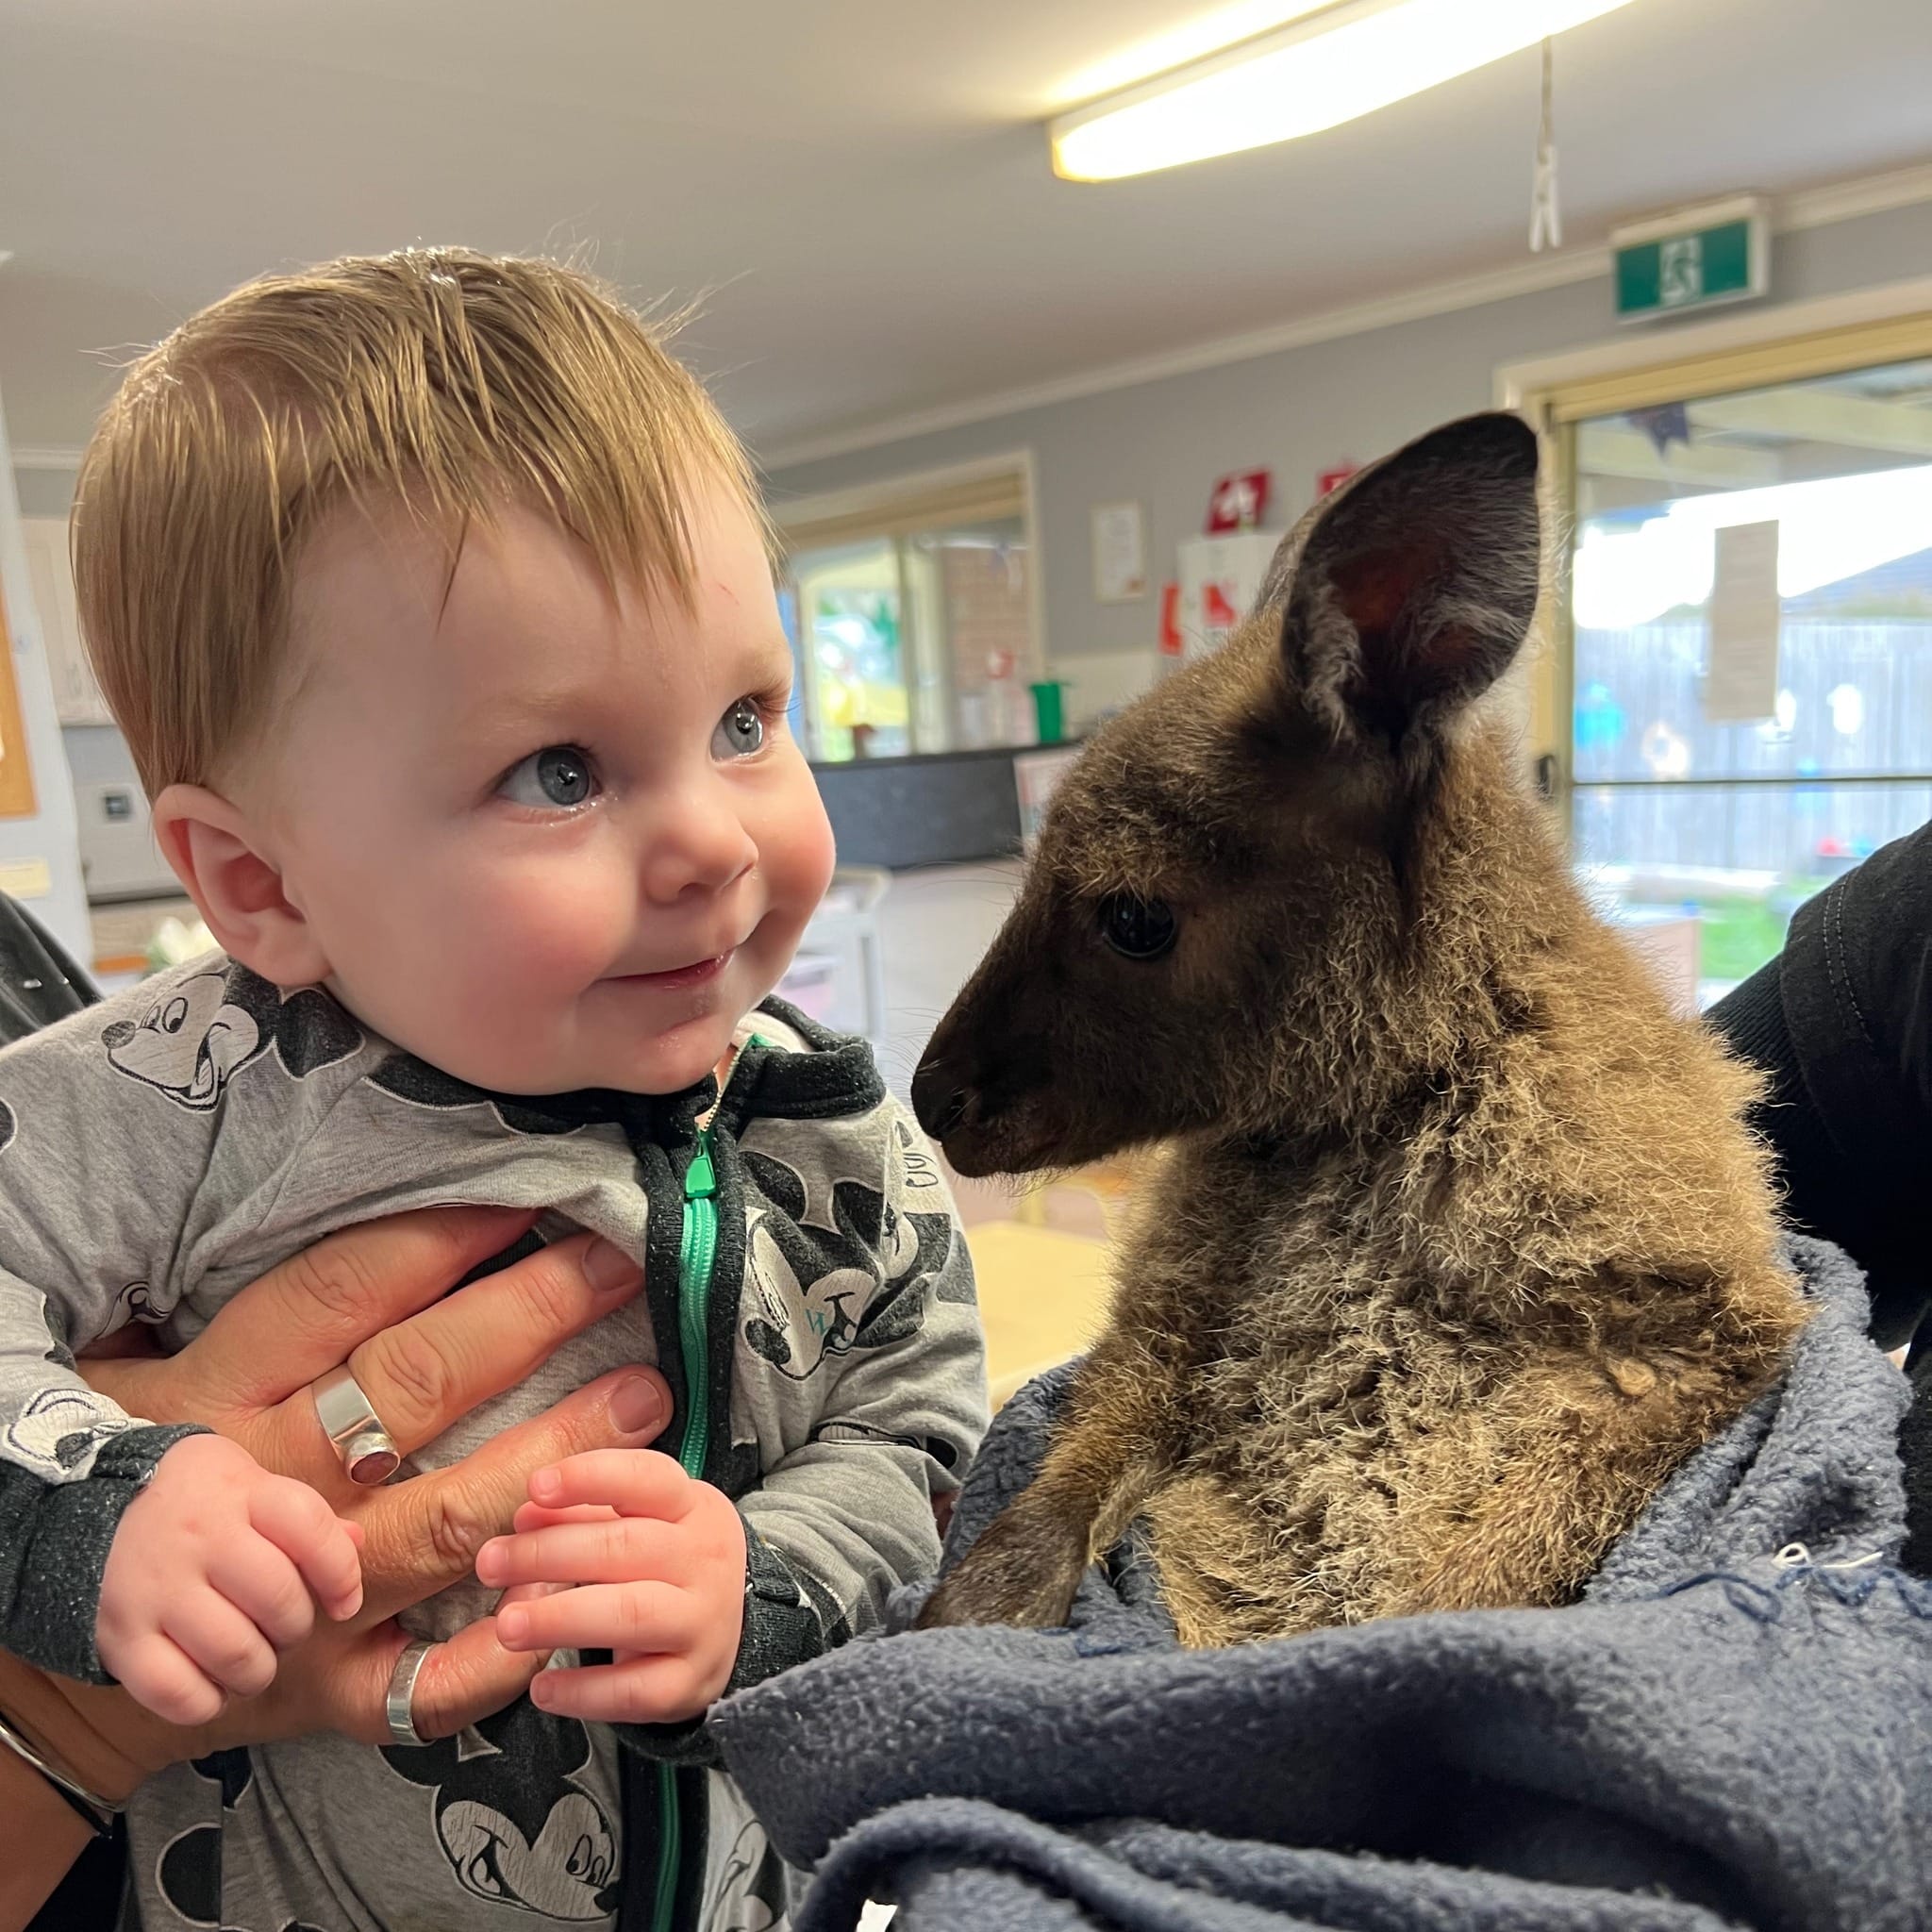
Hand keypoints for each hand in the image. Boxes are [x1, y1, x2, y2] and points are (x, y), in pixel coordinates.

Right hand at [15, 1205, 669, 1803]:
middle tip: (617, 1268)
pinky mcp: (331, 1688)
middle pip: (414, 1386)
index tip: (529, 1198)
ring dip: (553, 1458)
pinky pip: (433, 1674)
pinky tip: (578, 1589)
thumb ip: (244, 1312)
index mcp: (227, 1395)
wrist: (71, 1658)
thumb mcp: (150, 1379)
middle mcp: (273, 1484)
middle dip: (527, 1318)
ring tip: (642, 1403)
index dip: (439, 1240)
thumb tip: (341, 1198)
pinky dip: (509, 1641)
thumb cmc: (139, 1484)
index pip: (342, 1295)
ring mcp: (305, 1591)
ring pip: (446, 1516)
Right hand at [96, 1434, 362, 1724]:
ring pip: (236, 1653)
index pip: (309, 1529)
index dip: (341, 1573)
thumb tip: (357, 1544)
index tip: (343, 1600)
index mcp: (239, 1493)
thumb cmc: (193, 1499)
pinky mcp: (120, 1638)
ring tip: (252, 1659)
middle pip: (279, 1600)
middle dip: (296, 1627)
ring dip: (258, 1670)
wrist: (88, 1503)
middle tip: (284, 1628)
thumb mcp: (249, 1483)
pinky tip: (211, 1683)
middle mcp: (198, 1539)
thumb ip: (303, 1516)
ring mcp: (155, 1591)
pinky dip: (207, 1701)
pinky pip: (177, 1694)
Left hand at [475, 1450, 747, 1723]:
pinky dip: (584, 1691)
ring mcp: (704, 1623)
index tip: (535, 1486)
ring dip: (563, 1618)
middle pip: (627, 1548)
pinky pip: (634, 1690)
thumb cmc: (654, 1562)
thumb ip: (577, 1512)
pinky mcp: (690, 1683)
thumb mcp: (629, 1522)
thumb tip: (526, 1511)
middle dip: (550, 1553)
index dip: (591, 1478)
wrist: (710, 1630)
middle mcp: (706, 1560)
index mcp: (691, 1505)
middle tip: (489, 1562)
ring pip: (632, 1615)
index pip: (647, 1479)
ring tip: (506, 1626)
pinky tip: (541, 1688)